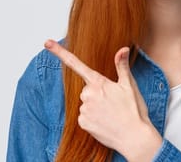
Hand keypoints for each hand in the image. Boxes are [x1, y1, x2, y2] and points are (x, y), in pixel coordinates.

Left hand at [44, 40, 162, 160]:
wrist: (134, 138)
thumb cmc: (134, 111)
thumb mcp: (129, 86)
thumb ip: (122, 66)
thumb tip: (122, 49)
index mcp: (98, 83)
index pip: (76, 64)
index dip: (60, 52)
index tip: (47, 43)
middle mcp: (87, 94)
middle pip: (87, 90)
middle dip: (97, 95)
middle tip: (113, 104)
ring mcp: (83, 109)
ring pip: (86, 104)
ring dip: (96, 108)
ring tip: (111, 115)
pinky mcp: (82, 123)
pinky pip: (84, 117)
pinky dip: (93, 120)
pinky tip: (105, 123)